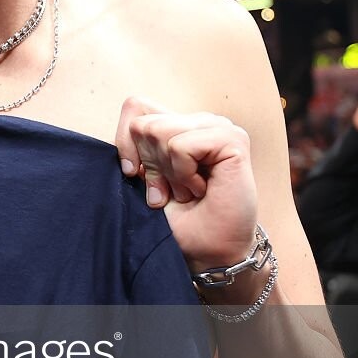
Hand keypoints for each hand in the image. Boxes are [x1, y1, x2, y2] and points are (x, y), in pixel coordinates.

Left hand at [115, 95, 258, 274]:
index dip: (125, 141)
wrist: (207, 250)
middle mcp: (199, 122)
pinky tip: (201, 188)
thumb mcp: (144, 178)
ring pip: (158, 130)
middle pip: (143, 123)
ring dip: (167, 172)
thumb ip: (139, 146)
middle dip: (148, 165)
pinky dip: (183, 174)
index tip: (133, 174)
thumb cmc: (179, 219)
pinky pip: (180, 145)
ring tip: (187, 190)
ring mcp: (218, 126)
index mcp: (179, 127)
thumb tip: (133, 125)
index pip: (135, 107)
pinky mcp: (232, 138)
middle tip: (170, 191)